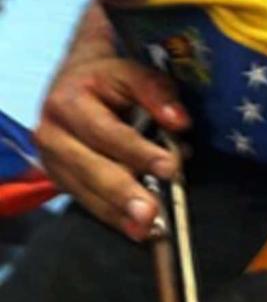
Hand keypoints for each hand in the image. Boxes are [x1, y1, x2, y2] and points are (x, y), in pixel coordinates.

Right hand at [35, 55, 189, 240]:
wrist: (74, 79)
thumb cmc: (109, 77)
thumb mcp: (132, 72)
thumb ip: (157, 93)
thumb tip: (179, 122)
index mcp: (69, 101)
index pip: (107, 132)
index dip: (139, 151)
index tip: (170, 168)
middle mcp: (51, 133)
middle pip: (90, 167)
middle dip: (123, 191)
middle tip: (151, 213)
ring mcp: (50, 159)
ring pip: (85, 189)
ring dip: (117, 212)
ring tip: (146, 230)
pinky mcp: (56, 177)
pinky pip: (84, 200)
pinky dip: (111, 216)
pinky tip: (134, 230)